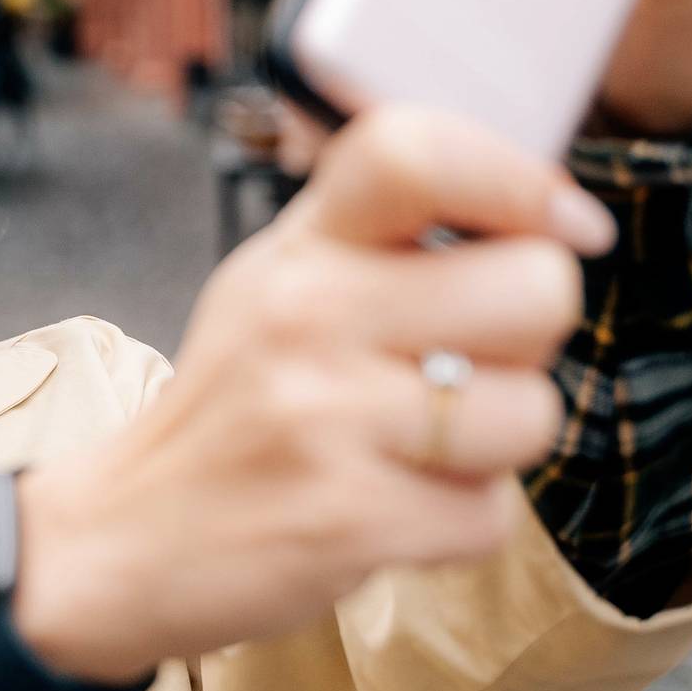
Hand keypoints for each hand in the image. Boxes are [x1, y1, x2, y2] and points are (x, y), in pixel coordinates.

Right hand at [11, 108, 610, 680]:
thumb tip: (556, 219)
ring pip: (532, 413)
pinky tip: (391, 509)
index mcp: (301, 243)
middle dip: (530, 345)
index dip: (519, 178)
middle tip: (461, 371)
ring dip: (495, 449)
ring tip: (415, 450)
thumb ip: (391, 238)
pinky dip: (457, 527)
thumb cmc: (240, 406)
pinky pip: (492, 515)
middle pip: (536, 288)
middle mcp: (307, 312)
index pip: (418, 150)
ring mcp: (325, 416)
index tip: (564, 224)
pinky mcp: (346, 519)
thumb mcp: (284, 284)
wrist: (127, 540)